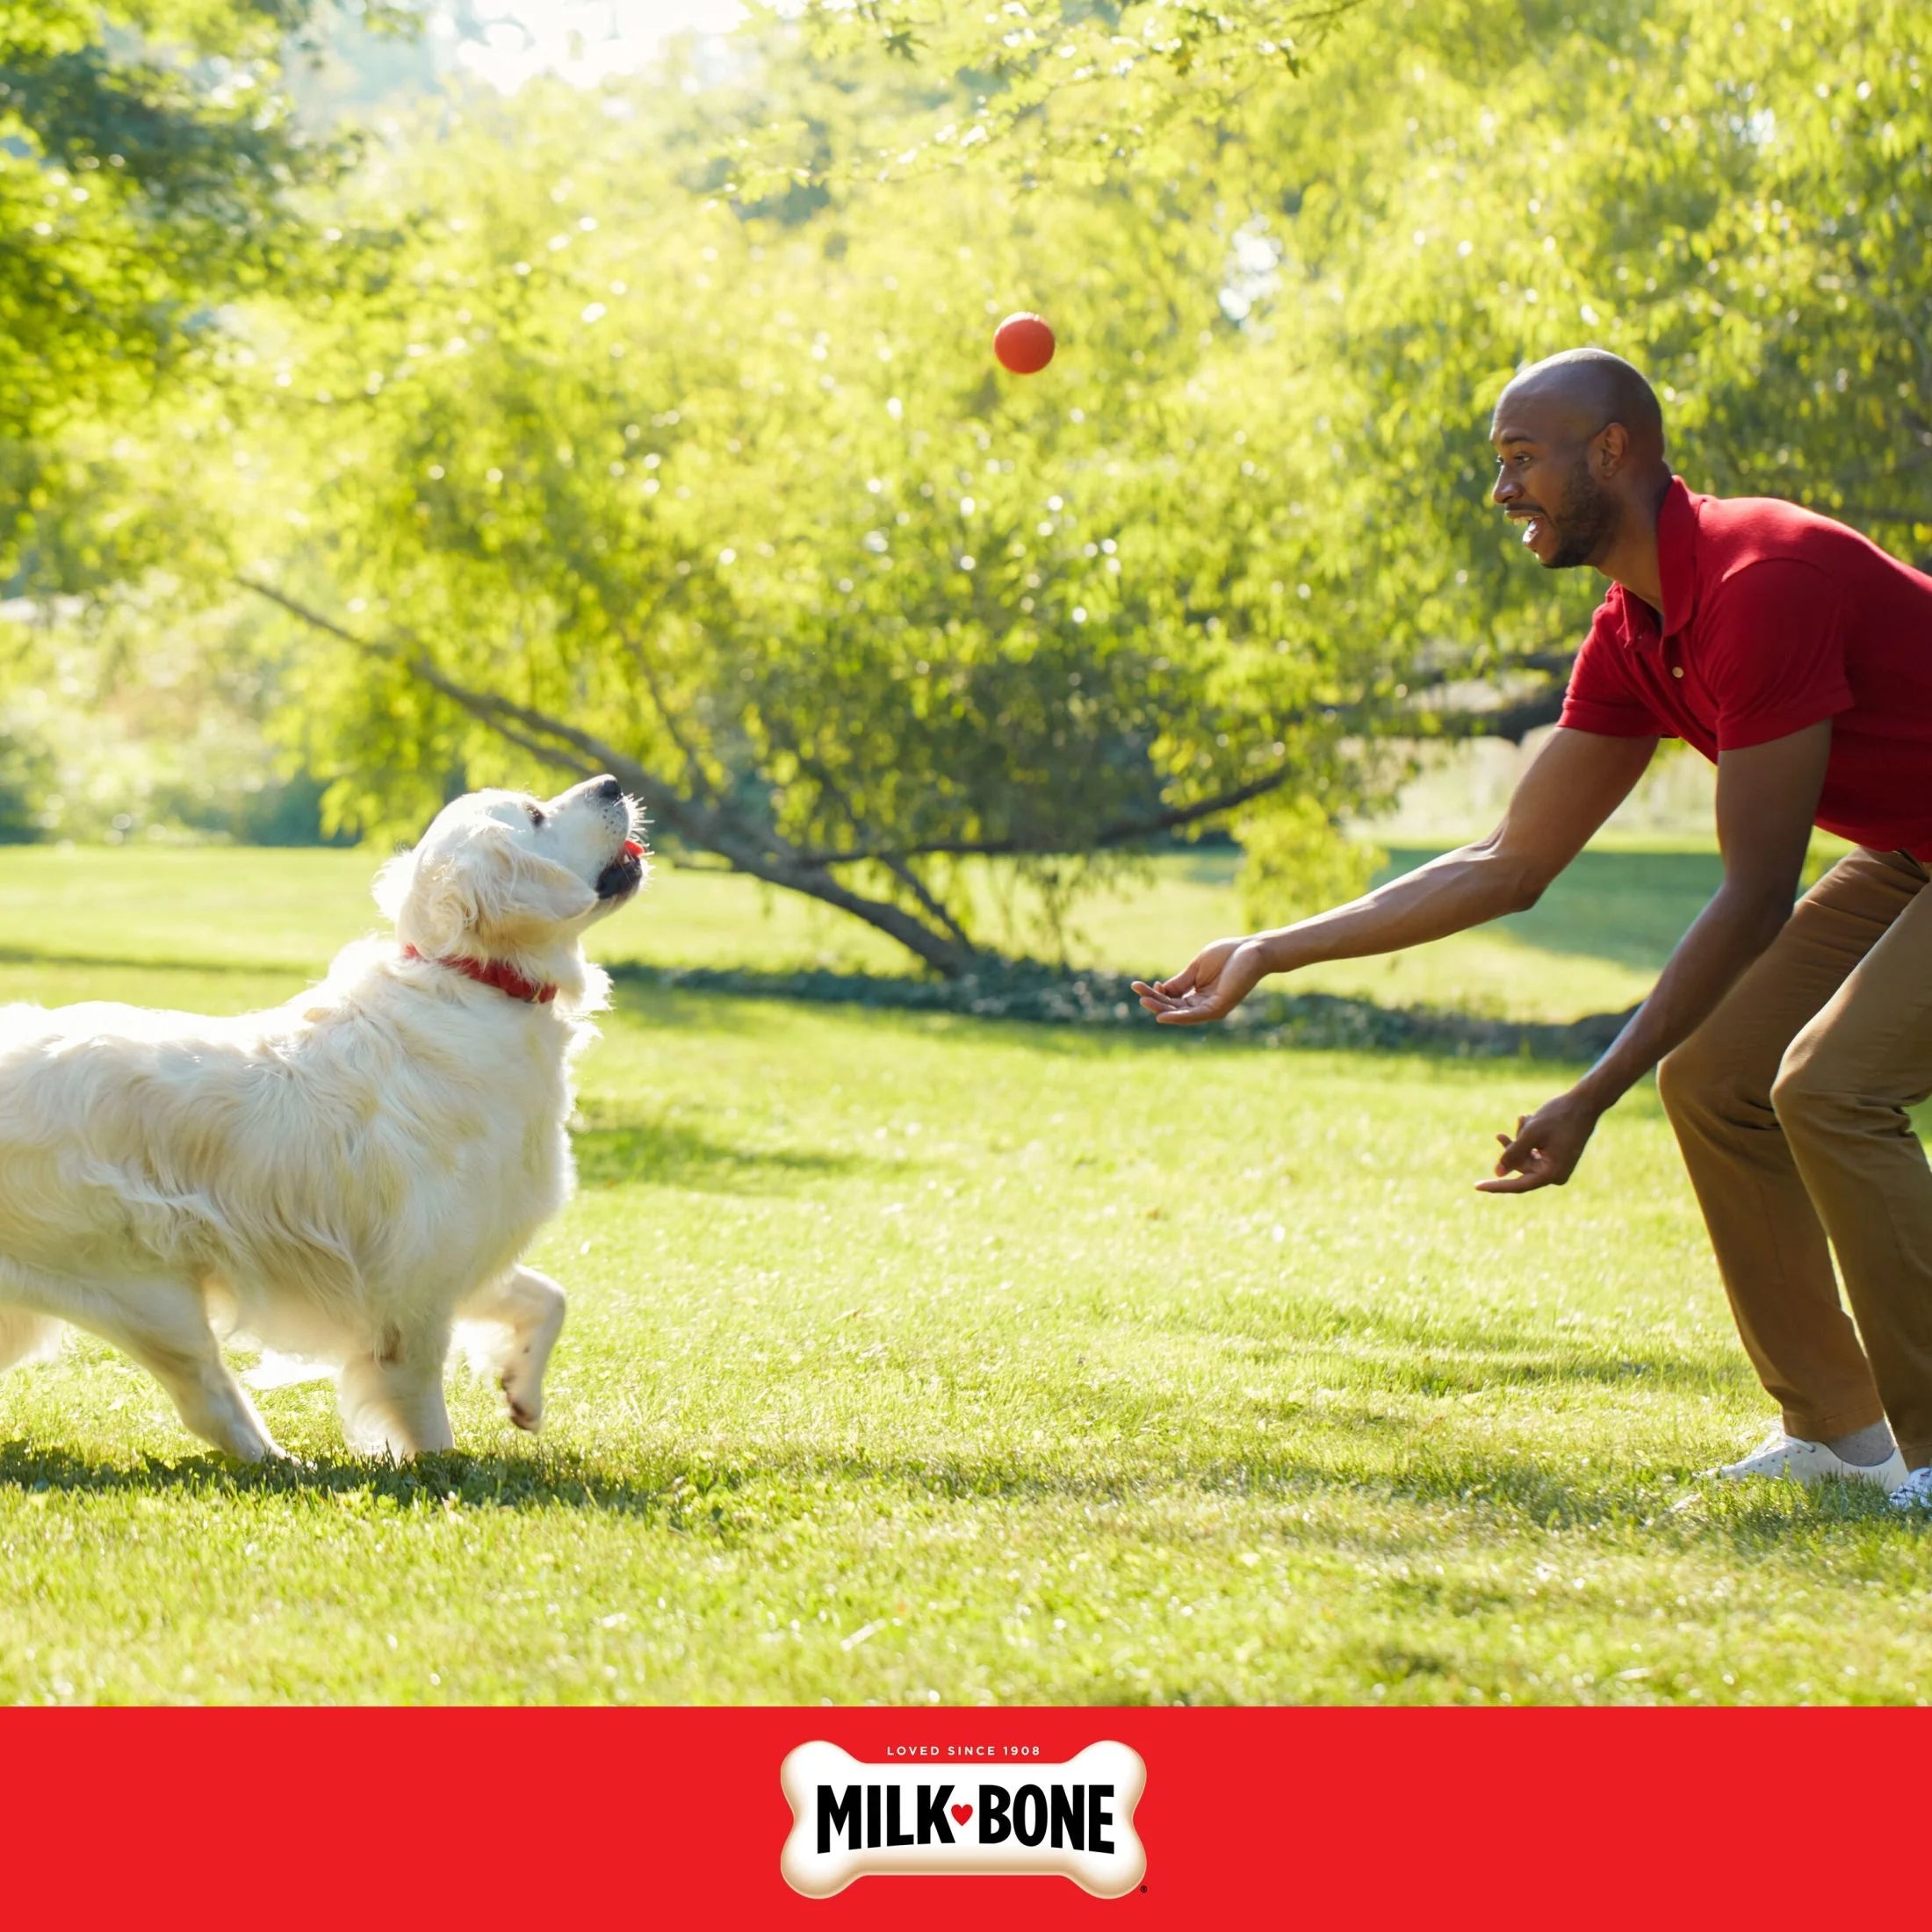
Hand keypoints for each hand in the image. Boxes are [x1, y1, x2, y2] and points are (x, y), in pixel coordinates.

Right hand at [1132, 935, 1273, 1024]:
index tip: (1141, 985)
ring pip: (1181, 1013)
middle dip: (1154, 1000)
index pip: (1172, 999)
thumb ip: (1180, 982)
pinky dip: (1177, 1017)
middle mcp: (1204, 1005)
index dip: (1156, 994)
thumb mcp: (1196, 968)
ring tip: (1143, 1001)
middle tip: (1137, 992)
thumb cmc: (1228, 955)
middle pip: (1173, 1007)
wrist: (1253, 950)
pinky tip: (1162, 1015)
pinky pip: (1194, 1015)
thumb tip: (1160, 990)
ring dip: (1161, 1008)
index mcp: (1198, 995)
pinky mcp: (1218, 1008)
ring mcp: (1211, 1008)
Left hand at [1475, 1088, 1603, 1193]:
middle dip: (1511, 1149)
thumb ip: (1512, 1154)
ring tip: (1522, 1119)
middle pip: (1521, 1167)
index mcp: (1552, 1174)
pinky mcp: (1556, 1155)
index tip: (1477, 1186)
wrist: (1584, 1102)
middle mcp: (1556, 1174)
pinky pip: (1534, 1151)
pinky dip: (1528, 1137)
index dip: (1496, 1185)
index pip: (1518, 1185)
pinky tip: (1527, 1119)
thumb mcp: (1530, 1134)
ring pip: (1525, 1157)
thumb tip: (1497, 1174)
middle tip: (1499, 1136)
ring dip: (1519, 1139)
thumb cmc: (1558, 1117)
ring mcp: (1557, 1165)